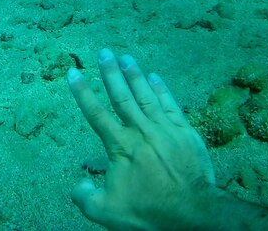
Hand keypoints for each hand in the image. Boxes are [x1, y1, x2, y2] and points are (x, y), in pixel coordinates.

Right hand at [67, 49, 214, 229]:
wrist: (193, 214)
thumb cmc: (148, 212)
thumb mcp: (106, 211)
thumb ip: (84, 196)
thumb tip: (78, 184)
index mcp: (120, 145)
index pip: (96, 113)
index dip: (82, 93)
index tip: (73, 73)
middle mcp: (141, 130)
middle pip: (121, 96)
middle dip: (110, 73)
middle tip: (104, 53)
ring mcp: (165, 129)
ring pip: (146, 95)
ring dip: (135, 75)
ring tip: (126, 57)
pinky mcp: (185, 133)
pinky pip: (171, 105)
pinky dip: (162, 90)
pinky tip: (155, 77)